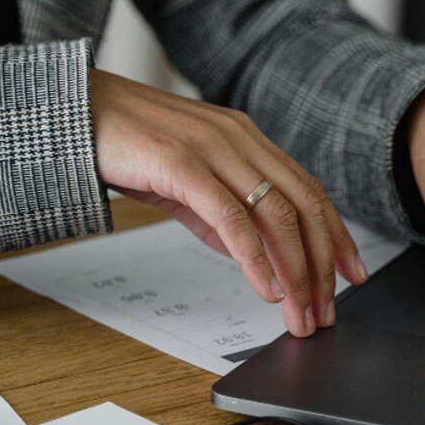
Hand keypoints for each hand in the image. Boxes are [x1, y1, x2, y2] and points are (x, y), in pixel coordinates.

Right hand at [89, 69, 367, 336]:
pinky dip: (255, 258)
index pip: (308, 189)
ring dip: (296, 270)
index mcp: (245, 138)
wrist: (72, 112)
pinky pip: (232, 217)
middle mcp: (238, 138)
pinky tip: (265, 288)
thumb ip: (220, 212)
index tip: (352, 273)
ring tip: (299, 312)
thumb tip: (252, 255)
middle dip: (323, 264)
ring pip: (276, 214)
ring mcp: (212, 148)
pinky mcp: (182, 164)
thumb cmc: (125, 143)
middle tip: (328, 310)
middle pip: (303, 204)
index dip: (336, 234)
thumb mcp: (186, 180)